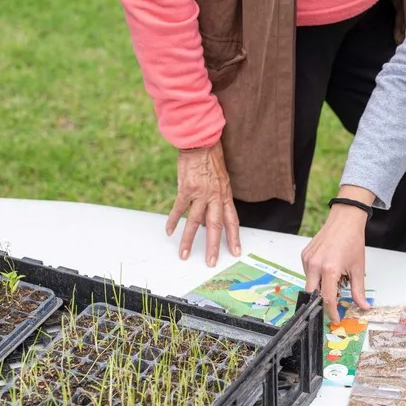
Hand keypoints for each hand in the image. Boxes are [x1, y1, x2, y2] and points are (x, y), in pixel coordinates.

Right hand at [166, 141, 240, 266]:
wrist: (201, 143)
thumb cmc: (211, 159)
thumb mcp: (222, 178)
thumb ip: (219, 195)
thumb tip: (215, 210)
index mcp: (226, 195)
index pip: (233, 221)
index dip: (234, 237)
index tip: (235, 251)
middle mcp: (215, 197)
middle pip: (215, 226)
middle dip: (213, 246)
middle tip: (211, 261)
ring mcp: (200, 193)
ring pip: (195, 221)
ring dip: (188, 239)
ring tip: (183, 254)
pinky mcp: (186, 189)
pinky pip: (179, 208)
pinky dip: (173, 220)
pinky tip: (169, 231)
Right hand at [302, 187, 373, 321]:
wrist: (344, 220)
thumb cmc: (352, 240)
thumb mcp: (358, 268)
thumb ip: (359, 290)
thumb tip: (363, 306)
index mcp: (330, 269)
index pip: (328, 298)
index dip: (332, 311)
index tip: (335, 318)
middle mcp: (315, 265)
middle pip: (313, 294)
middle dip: (322, 301)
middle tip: (333, 304)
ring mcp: (308, 260)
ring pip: (310, 283)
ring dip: (320, 287)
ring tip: (334, 278)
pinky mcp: (304, 255)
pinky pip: (307, 273)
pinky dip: (316, 276)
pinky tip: (327, 269)